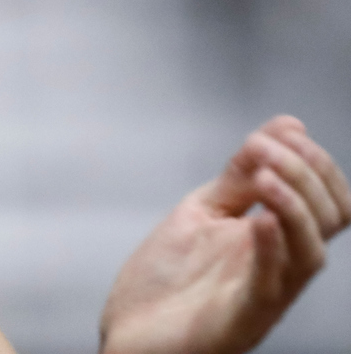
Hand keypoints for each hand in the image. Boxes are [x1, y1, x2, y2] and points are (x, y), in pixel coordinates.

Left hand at [99, 116, 350, 353]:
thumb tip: (286, 126)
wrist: (129, 337)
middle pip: (329, 221)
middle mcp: (279, 269)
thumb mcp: (201, 213)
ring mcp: (263, 295)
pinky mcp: (238, 318)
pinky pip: (269, 286)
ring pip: (310, 255)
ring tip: (265, 173)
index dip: (316, 163)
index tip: (285, 131)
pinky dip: (271, 249)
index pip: (328, 202)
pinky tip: (260, 220)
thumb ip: (239, 177)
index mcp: (275, 243)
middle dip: (305, 174)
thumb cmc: (165, 284)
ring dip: (293, 206)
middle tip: (264, 146)